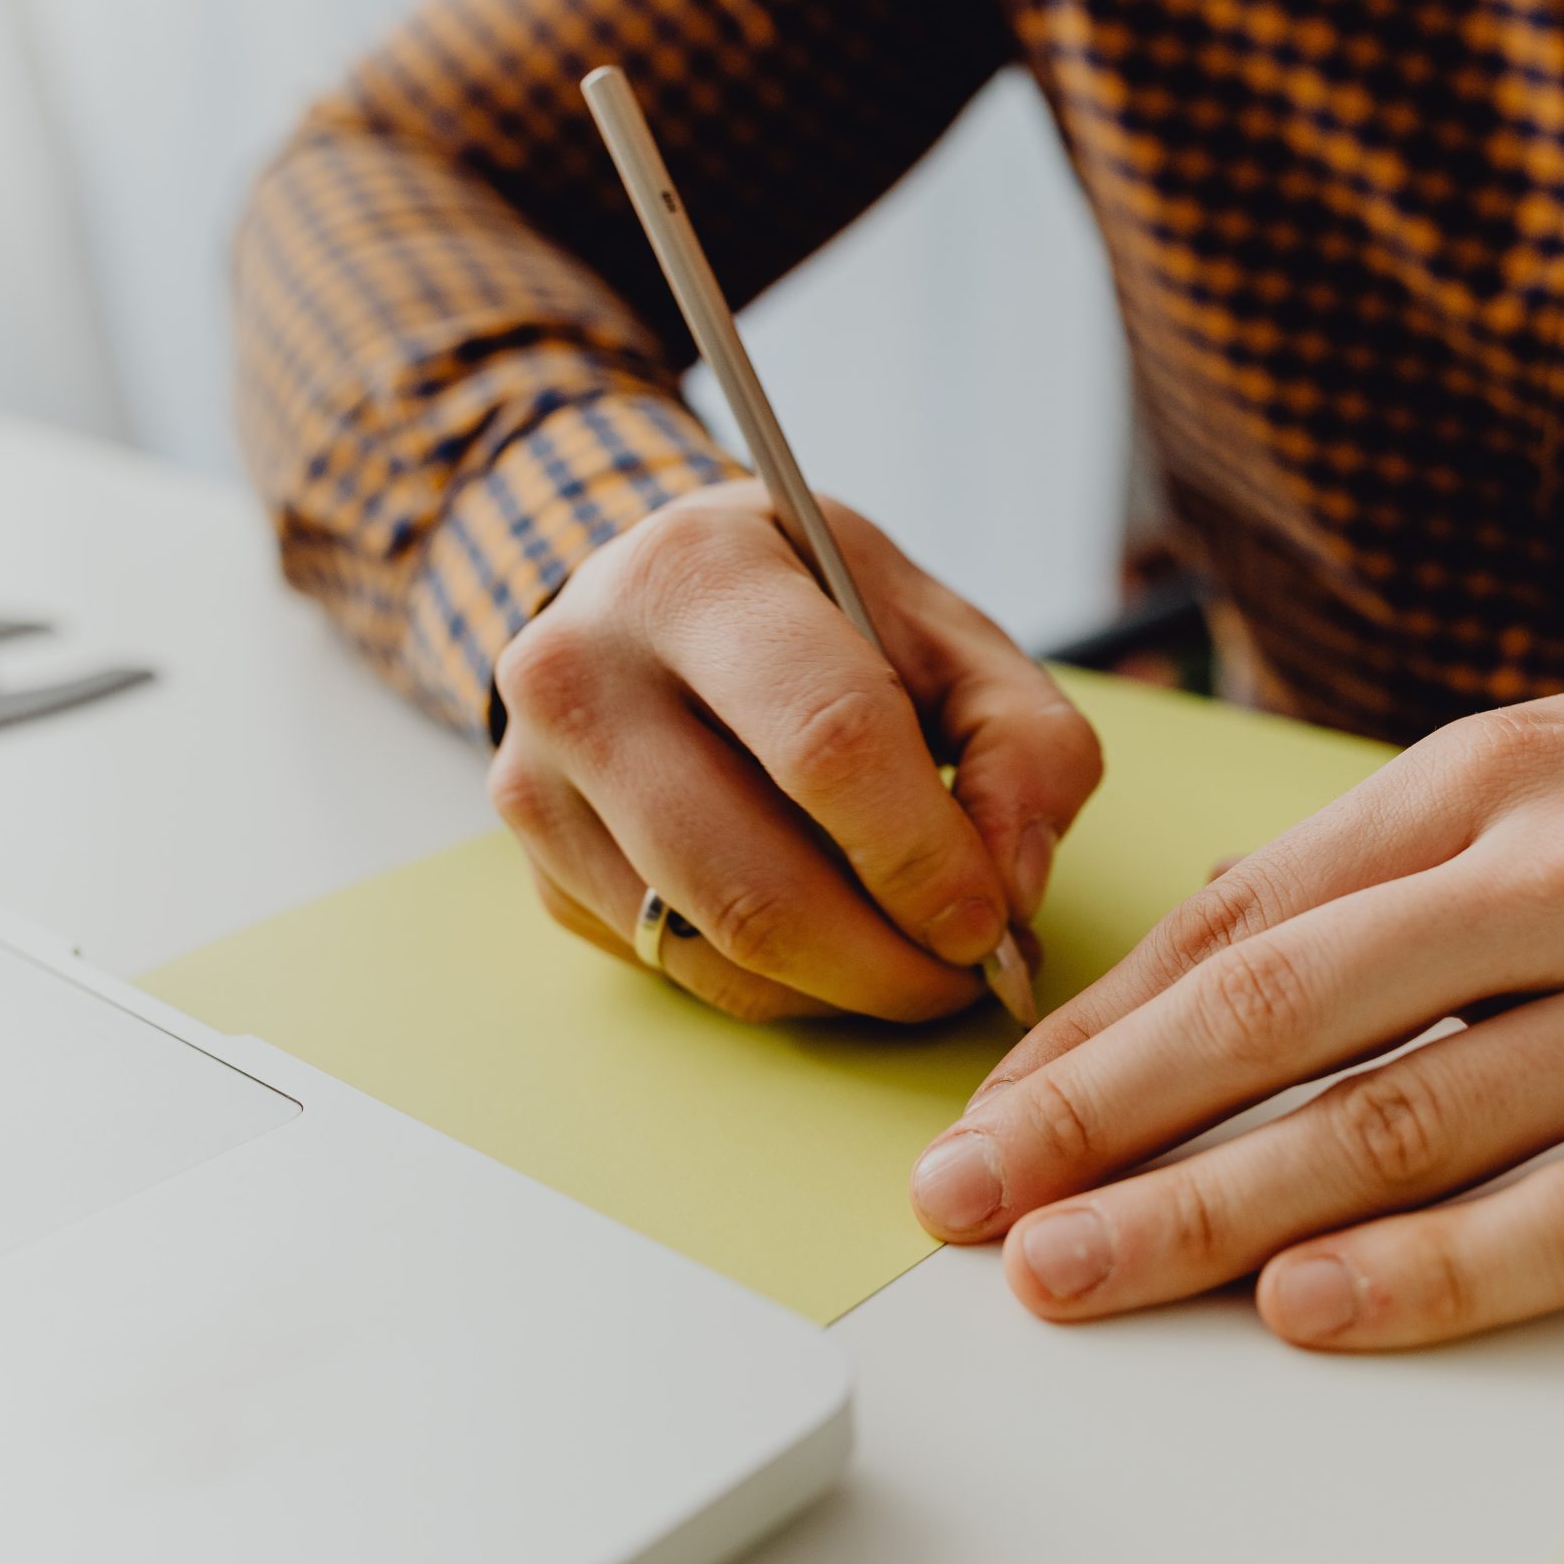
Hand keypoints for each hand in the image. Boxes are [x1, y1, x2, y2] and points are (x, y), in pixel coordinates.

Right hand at [489, 480, 1100, 1019]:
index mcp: (696, 575)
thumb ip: (1024, 742)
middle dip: (888, 961)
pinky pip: (679, 970)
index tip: (990, 920)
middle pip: (756, 880)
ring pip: (714, 947)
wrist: (665, 605)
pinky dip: (781, 987)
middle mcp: (584, 672)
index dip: (924, 856)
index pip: (828, 743)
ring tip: (918, 963)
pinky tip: (834, 943)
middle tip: (968, 975)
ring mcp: (539, 779)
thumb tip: (1009, 887)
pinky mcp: (541, 868)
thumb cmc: (824, 615)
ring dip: (843, 988)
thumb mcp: (948, 631)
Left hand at [911, 682, 1563, 1347]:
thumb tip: (1203, 962)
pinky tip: (1315, 1309)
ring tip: (1087, 1274)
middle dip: (1106, 1126)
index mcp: (1499, 774)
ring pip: (1408, 1121)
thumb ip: (1389, 861)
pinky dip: (1440, 1269)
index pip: (1250, 921)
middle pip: (1289, 1020)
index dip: (1101, 1032)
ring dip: (1220, 1212)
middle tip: (978, 1209)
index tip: (995, 1116)